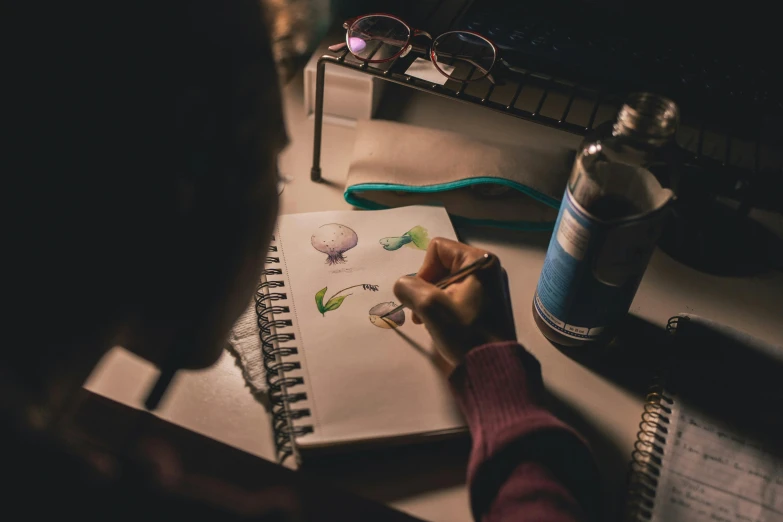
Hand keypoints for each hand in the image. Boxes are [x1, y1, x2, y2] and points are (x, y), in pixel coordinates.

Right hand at [393, 238, 516, 367]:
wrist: (493, 365)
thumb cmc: (465, 332)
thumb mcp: (430, 307)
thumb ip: (409, 288)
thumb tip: (403, 285)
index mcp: (480, 260)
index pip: (438, 249)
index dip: (424, 271)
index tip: (424, 296)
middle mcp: (488, 267)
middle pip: (443, 264)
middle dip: (427, 287)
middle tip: (423, 312)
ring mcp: (490, 285)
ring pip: (448, 280)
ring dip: (434, 298)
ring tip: (431, 321)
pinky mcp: (489, 302)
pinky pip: (459, 293)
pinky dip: (446, 305)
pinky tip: (444, 324)